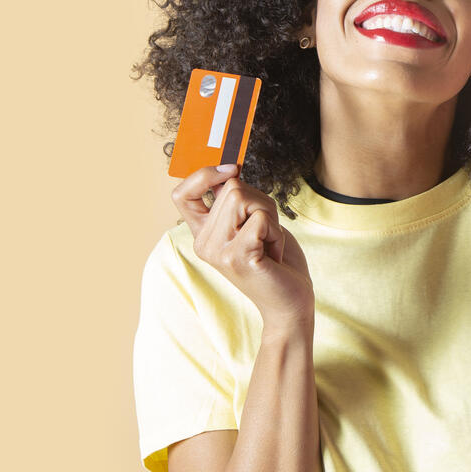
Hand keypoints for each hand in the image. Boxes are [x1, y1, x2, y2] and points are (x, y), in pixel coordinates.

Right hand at [171, 165, 314, 328]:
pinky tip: (273, 254)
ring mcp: (218, 251)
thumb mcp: (252, 224)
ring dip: (270, 217)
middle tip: (267, 233)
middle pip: (231, 188)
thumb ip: (238, 202)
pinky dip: (275, 231)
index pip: (181, 194)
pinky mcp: (237, 257)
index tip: (230, 169)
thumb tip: (231, 168)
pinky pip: (260, 218)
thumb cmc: (275, 261)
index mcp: (203, 234)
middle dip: (262, 203)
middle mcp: (204, 243)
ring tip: (269, 244)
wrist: (288, 302)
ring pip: (244, 198)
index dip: (202, 175)